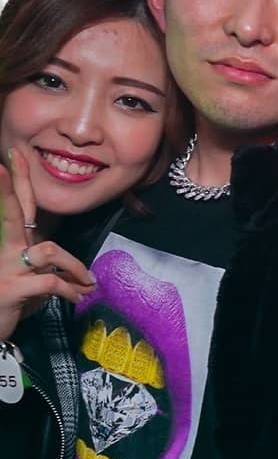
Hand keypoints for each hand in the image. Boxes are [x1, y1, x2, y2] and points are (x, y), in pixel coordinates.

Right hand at [0, 151, 94, 338]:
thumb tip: (83, 276)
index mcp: (12, 245)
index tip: (11, 155)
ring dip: (75, 265)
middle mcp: (6, 250)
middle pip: (14, 212)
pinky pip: (51, 281)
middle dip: (13, 187)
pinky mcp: (12, 289)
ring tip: (87, 283)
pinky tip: (78, 298)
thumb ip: (51, 270)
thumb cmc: (14, 303)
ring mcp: (7, 268)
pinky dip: (71, 290)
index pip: (17, 208)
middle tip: (2, 163)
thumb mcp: (32, 281)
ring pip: (49, 250)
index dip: (14, 182)